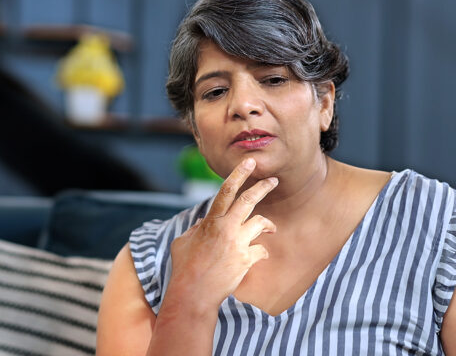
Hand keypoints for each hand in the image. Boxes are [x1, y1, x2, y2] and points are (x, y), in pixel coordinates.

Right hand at [167, 158, 277, 312]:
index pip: (226, 191)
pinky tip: (259, 256)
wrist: (194, 293)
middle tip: (273, 180)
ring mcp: (238, 244)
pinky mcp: (246, 260)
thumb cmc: (184, 268)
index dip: (239, 173)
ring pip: (261, 223)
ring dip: (268, 225)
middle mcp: (226, 229)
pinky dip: (262, 252)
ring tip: (271, 228)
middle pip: (249, 200)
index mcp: (211, 222)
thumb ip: (195, 228)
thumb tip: (203, 223)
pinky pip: (262, 250)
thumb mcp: (182, 242)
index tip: (250, 161)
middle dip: (263, 187)